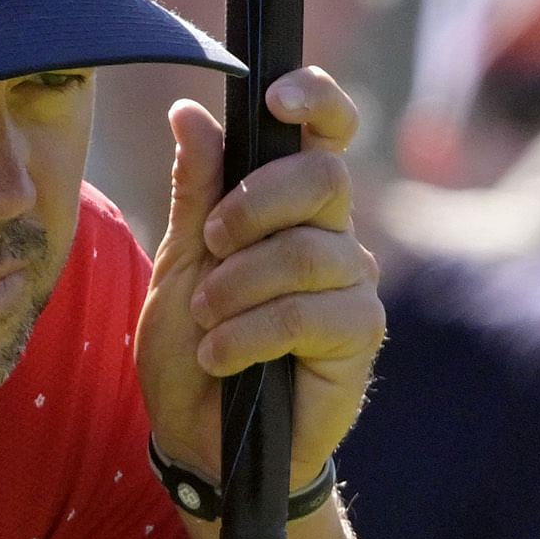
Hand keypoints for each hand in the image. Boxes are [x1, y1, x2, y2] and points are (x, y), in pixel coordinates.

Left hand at [134, 63, 383, 488]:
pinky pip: (310, 313)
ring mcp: (352, 285)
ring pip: (308, 251)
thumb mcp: (180, 263)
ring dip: (238, 287)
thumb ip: (196, 191)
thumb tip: (191, 109)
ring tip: (206, 324)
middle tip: (210, 245)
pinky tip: (223, 358)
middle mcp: (332, 235)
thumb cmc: (192, 352)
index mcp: (291, 206)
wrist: (200, 444)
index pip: (325, 132)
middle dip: (254, 205)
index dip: (315, 100)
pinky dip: (251, 333)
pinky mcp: (359, 337)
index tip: (275, 95)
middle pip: (324, 176)